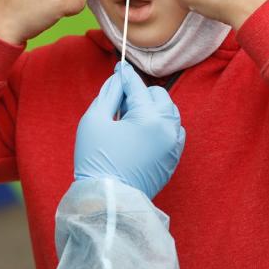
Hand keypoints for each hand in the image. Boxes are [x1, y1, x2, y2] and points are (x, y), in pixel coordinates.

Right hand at [74, 62, 184, 198]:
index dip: (125, 76)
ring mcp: (174, 145)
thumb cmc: (96, 160)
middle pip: (159, 96)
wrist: (109, 200)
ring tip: (129, 119)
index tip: (119, 68)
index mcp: (149, 118)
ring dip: (152, 108)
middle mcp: (168, 129)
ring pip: (169, 112)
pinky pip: (173, 130)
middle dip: (141, 93)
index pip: (137, 86)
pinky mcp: (173, 158)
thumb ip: (109, 94)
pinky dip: (161, 125)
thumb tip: (119, 79)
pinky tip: (142, 132)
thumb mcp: (94, 120)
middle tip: (120, 102)